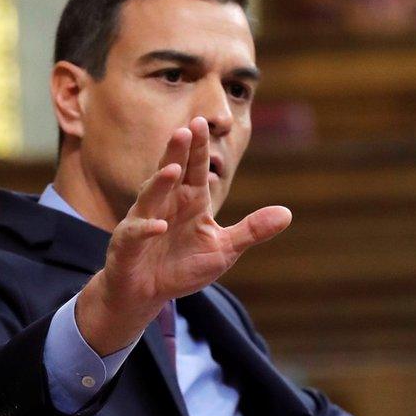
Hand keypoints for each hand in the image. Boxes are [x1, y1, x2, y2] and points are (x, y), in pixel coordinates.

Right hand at [77, 117, 291, 354]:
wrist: (148, 293)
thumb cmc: (183, 265)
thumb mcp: (224, 248)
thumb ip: (252, 230)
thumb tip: (288, 214)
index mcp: (190, 200)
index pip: (195, 169)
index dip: (198, 148)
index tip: (202, 123)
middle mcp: (166, 204)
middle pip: (171, 172)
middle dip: (177, 152)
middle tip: (185, 131)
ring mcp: (144, 221)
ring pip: (150, 197)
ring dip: (159, 183)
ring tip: (172, 170)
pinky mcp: (128, 244)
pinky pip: (136, 232)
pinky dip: (146, 229)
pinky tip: (159, 226)